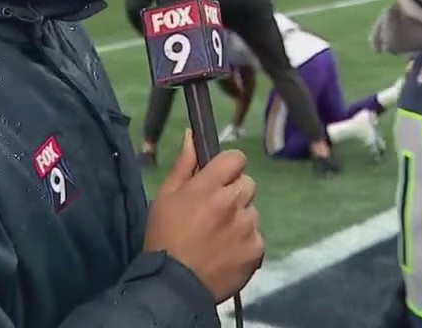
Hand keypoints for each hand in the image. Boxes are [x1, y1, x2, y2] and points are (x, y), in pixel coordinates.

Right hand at [144, 131, 264, 301]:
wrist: (174, 285)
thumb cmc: (164, 237)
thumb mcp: (165, 197)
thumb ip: (184, 165)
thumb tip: (192, 136)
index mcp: (209, 186)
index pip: (236, 158)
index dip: (228, 166)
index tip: (218, 178)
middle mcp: (233, 202)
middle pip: (247, 183)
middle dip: (234, 192)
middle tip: (215, 211)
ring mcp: (247, 227)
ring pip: (252, 211)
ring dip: (240, 218)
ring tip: (220, 237)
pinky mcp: (257, 250)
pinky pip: (257, 237)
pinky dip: (246, 242)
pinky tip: (228, 253)